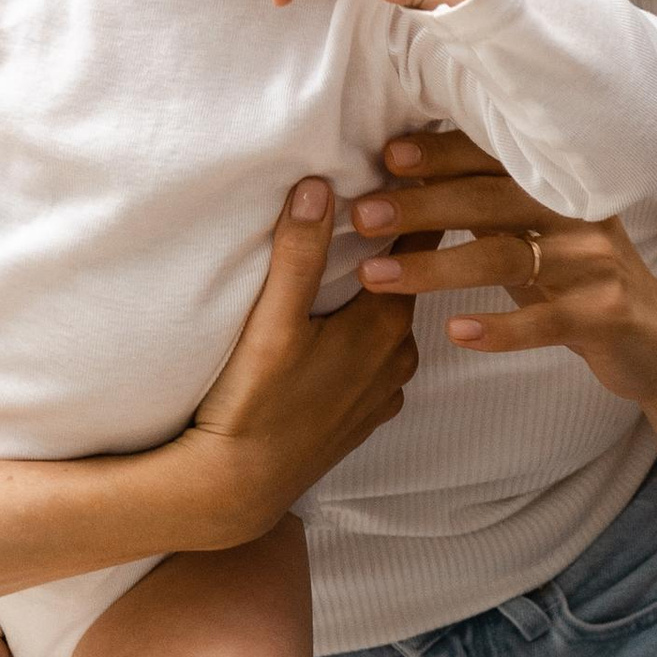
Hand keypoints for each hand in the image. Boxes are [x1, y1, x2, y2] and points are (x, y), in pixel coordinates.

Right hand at [175, 174, 417, 541]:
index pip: (419, 249)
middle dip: (402, 248)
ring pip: (394, 326)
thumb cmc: (253, 405)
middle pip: (409, 287)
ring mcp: (382, 394)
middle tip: (388, 199)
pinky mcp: (361, 419)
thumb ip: (299, 254)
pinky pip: (378, 362)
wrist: (237, 490)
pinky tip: (343, 327)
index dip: (418, 206)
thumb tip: (320, 185)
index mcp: (383, 328)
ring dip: (384, 295)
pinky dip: (369, 338)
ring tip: (363, 260)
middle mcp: (396, 360)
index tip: (418, 165)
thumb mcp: (272, 324)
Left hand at [352, 129, 656, 411]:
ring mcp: (592, 264)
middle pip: (490, 202)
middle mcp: (577, 214)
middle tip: (362, 217)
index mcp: (557, 185)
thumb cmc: (577, 276)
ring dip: (435, 268)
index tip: (388, 156)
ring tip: (377, 280)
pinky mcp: (603, 315)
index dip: (442, 153)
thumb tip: (403, 172)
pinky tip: (457, 332)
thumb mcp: (536, 231)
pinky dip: (500, 328)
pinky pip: (545, 320)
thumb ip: (485, 202)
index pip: (494, 157)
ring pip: (505, 258)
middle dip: (422, 207)